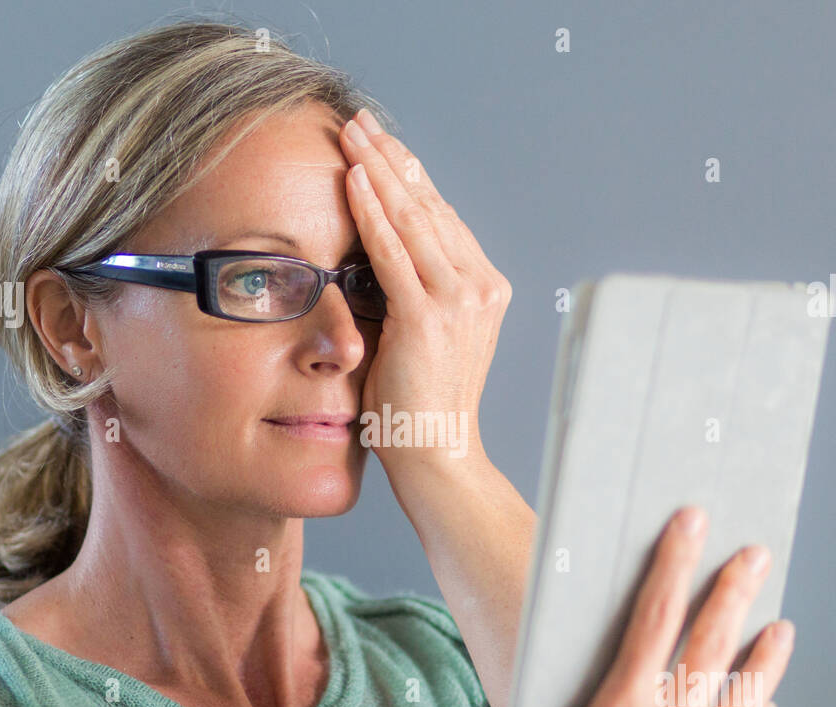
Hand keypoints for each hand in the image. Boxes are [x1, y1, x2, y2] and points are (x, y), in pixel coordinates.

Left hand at [339, 108, 509, 472]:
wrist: (436, 455)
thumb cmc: (419, 406)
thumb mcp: (421, 337)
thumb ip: (410, 294)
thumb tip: (374, 260)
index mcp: (483, 290)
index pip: (442, 218)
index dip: (409, 177)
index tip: (381, 146)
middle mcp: (480, 288)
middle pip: (430, 206)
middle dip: (393, 158)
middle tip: (361, 122)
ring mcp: (459, 300)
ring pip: (413, 217)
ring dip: (379, 169)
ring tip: (352, 135)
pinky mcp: (429, 317)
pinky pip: (392, 251)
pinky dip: (371, 211)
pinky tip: (353, 179)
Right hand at [502, 506, 793, 706]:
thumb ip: (612, 698)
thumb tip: (639, 664)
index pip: (656, 616)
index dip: (675, 562)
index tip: (690, 525)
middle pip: (712, 641)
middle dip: (735, 588)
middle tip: (754, 555)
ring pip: (749, 692)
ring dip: (768, 653)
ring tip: (781, 625)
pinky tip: (767, 701)